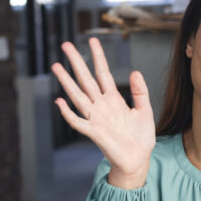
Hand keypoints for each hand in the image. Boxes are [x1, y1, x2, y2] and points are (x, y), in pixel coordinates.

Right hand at [51, 38, 155, 188]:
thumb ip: (140, 91)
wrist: (138, 160)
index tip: (92, 41)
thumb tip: (135, 71)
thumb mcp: (145, 110)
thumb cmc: (141, 138)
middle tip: (66, 45)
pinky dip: (68, 113)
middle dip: (76, 62)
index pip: (103, 73)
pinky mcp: (94, 133)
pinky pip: (78, 122)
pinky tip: (59, 102)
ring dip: (67, 82)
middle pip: (86, 80)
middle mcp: (102, 106)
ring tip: (56, 66)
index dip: (98, 57)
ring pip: (78, 96)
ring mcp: (96, 118)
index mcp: (114, 99)